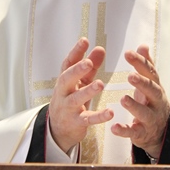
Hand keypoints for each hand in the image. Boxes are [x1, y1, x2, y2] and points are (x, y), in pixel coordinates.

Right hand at [48, 38, 113, 152]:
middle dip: (77, 70)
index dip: (76, 52)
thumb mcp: (80, 82)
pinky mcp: (76, 122)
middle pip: (67, 79)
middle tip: (88, 63)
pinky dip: (99, 116)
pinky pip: (88, 119)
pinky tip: (110, 112)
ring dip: (88, 91)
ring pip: (76, 99)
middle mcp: (63, 92)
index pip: (68, 63)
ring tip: (100, 84)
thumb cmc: (72, 99)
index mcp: (65, 80)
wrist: (59, 128)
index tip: (84, 40)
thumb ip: (91, 66)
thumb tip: (100, 48)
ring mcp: (68, 108)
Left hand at [110, 45, 169, 158]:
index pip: (150, 72)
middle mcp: (156, 102)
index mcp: (156, 87)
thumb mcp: (151, 83)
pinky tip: (114, 127)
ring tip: (123, 99)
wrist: (161, 131)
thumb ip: (146, 66)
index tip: (128, 53)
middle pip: (152, 91)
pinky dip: (124, 130)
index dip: (140, 62)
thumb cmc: (151, 101)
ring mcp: (150, 118)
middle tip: (129, 75)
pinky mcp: (142, 133)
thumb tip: (143, 45)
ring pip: (144, 113)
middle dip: (142, 83)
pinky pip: (134, 132)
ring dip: (134, 106)